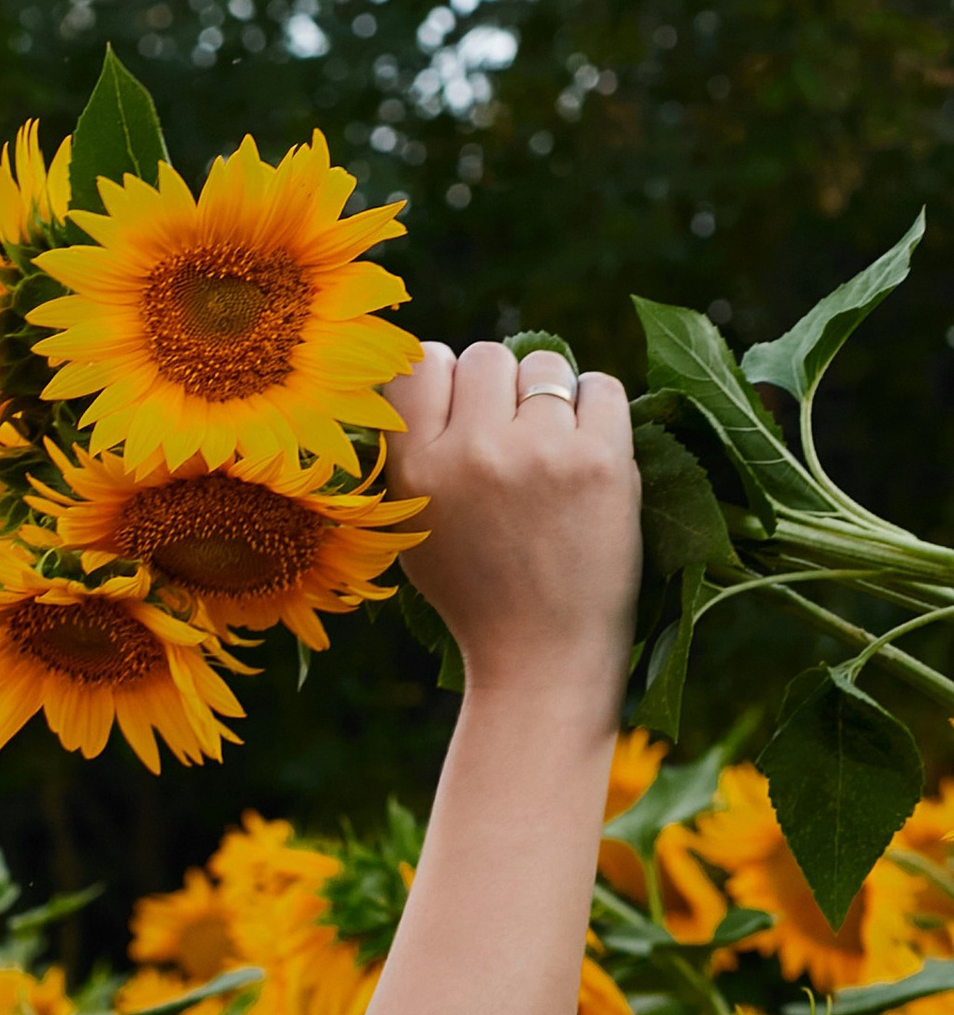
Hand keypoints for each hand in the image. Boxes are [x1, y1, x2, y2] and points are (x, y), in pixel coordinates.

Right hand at [385, 341, 640, 710]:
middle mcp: (471, 453)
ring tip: (551, 455)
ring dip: (551, 397)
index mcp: (416, 471)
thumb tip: (434, 367)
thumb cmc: (478, 594)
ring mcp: (538, 452)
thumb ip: (414, 453)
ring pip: (545, 364)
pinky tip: (586, 456)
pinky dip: (597, 412)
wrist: (542, 658)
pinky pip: (600, 386)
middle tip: (511, 444)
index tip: (461, 412)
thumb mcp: (416, 530)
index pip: (420, 363)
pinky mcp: (600, 459)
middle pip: (484, 355)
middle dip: (500, 390)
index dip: (444, 378)